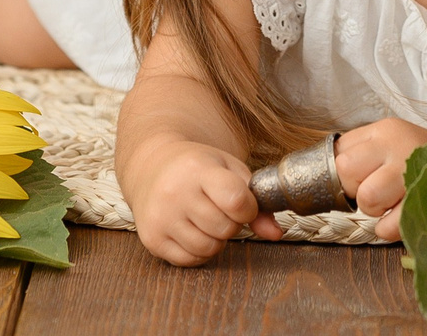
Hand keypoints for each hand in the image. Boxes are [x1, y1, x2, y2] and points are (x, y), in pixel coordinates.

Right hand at [124, 139, 284, 264]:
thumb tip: (275, 234)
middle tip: (221, 210)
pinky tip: (193, 230)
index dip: (247, 209)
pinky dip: (199, 251)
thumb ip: (256, 201)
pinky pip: (190, 260)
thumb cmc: (198, 167)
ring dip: (216, 239)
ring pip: (208, 248)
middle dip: (231, 224)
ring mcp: (160, 217)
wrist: (153, 166)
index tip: (242, 204)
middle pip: (224, 228)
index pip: (235, 200)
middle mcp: (174, 193)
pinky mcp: (152, 239)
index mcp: (197, 169)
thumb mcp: (229, 170)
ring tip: (206, 219)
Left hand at [336, 118, 426, 241]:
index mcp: (385, 131)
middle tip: (374, 192)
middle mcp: (398, 147)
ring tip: (390, 204)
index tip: (360, 178)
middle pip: (347, 171)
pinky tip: (402, 216)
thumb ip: (362, 151)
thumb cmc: (422, 158)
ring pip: (367, 198)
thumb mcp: (392, 140)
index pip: (340, 151)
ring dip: (374, 210)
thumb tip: (327, 172)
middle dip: (354, 189)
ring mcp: (413, 174)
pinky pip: (388, 227)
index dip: (345, 172)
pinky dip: (390, 228)